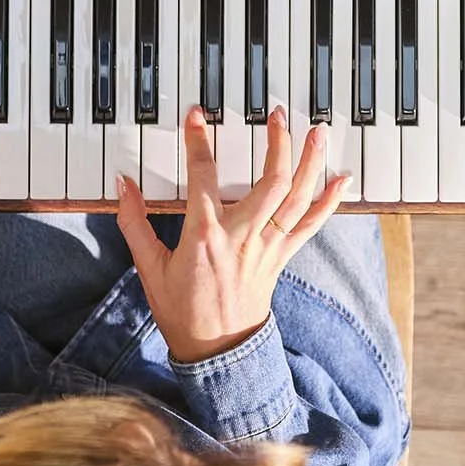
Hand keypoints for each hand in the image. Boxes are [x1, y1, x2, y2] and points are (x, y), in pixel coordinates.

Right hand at [117, 105, 350, 363]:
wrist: (216, 351)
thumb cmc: (182, 311)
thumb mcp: (148, 268)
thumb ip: (134, 223)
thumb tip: (124, 185)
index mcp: (205, 235)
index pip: (203, 176)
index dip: (199, 141)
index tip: (196, 115)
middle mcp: (242, 236)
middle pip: (270, 181)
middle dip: (278, 143)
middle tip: (278, 113)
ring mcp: (266, 247)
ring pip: (296, 198)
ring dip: (310, 163)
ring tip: (318, 131)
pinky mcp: (280, 257)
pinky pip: (310, 226)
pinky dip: (328, 202)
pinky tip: (340, 180)